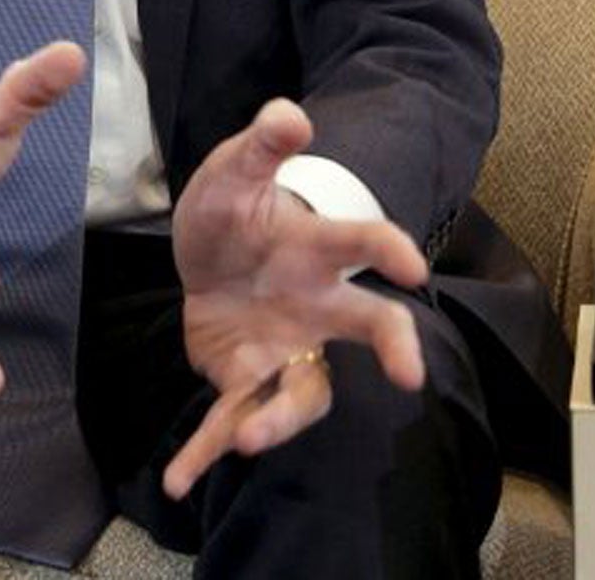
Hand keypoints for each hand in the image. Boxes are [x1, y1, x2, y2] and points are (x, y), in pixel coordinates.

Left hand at [162, 100, 429, 499]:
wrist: (210, 257)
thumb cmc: (235, 212)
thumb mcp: (233, 172)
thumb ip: (260, 145)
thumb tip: (288, 113)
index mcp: (317, 249)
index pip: (363, 244)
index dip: (390, 252)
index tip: (414, 267)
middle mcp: (316, 306)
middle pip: (367, 327)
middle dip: (393, 347)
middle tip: (412, 374)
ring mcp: (286, 349)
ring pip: (301, 390)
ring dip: (278, 419)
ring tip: (244, 440)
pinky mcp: (246, 380)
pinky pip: (231, 419)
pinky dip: (205, 452)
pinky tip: (180, 480)